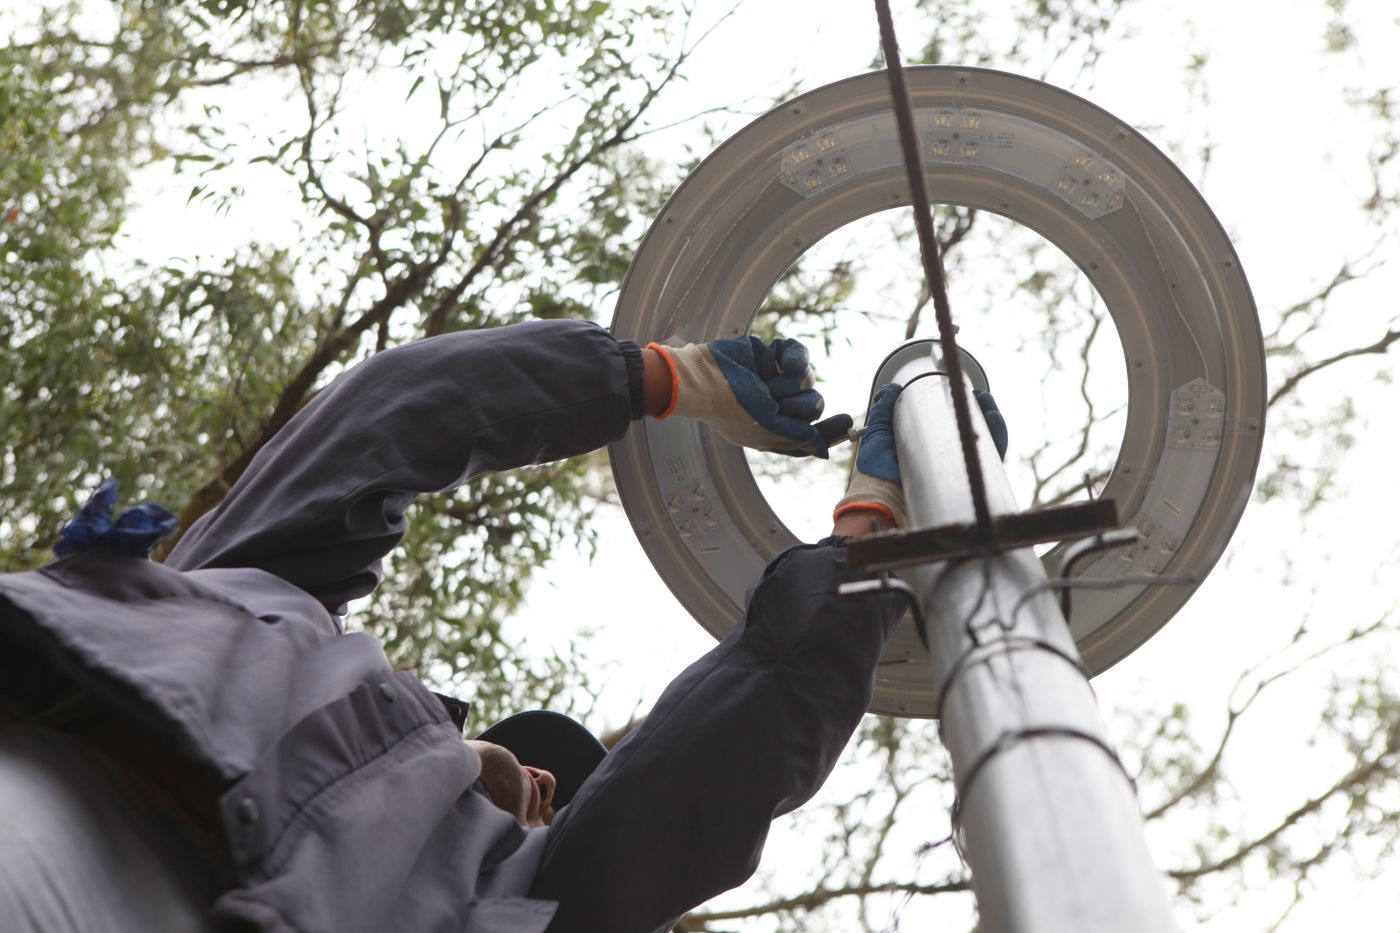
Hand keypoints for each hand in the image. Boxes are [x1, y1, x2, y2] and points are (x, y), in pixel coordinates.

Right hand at [649, 336, 851, 457]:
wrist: (705, 378)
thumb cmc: (731, 409)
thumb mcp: (765, 432)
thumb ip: (796, 438)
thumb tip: (822, 447)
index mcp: (773, 428)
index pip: (809, 433)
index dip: (829, 431)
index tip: (847, 424)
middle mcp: (776, 404)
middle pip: (813, 406)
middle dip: (801, 406)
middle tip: (779, 403)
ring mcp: (775, 379)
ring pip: (809, 381)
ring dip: (792, 385)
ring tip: (769, 386)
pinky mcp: (773, 355)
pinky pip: (800, 354)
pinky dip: (794, 359)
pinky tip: (780, 363)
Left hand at [831, 384, 1008, 528]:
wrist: (882, 496)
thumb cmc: (876, 472)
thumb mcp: (878, 433)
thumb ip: (884, 410)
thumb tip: (891, 388)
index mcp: (927, 448)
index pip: (951, 424)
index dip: (961, 408)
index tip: (963, 391)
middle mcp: (945, 460)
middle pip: (973, 432)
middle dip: (981, 411)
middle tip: (977, 395)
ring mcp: (958, 471)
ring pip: (986, 443)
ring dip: (992, 419)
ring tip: (985, 402)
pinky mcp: (967, 481)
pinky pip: (992, 460)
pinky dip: (998, 438)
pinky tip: (993, 419)